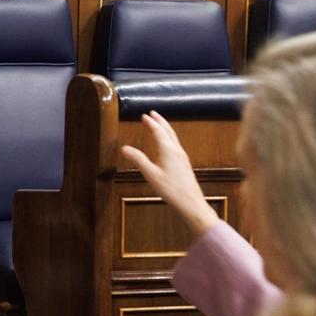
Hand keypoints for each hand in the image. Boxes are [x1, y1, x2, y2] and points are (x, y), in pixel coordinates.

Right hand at [120, 111, 220, 238]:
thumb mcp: (151, 175)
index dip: (151, 122)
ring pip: (173, 137)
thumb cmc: (171, 190)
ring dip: (165, 128)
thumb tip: (124, 148)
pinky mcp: (184, 164)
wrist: (191, 202)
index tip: (144, 116)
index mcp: (168, 150)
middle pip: (168, 131)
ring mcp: (182, 157)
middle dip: (160, 121)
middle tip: (153, 113)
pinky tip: (168, 145)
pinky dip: (169, 138)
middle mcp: (177, 151)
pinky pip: (176, 144)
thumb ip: (138, 160)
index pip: (158, 131)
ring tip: (160, 125)